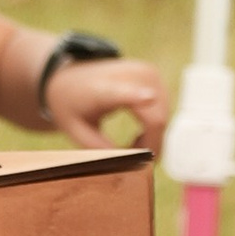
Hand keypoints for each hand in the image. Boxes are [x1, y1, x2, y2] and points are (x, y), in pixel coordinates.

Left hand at [44, 55, 169, 156]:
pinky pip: (163, 111)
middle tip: (131, 158)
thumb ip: (100, 148)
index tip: (149, 98)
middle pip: (155, 120)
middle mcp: (129, 76)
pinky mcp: (155, 76)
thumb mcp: (77, 131)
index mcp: (102, 90)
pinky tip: (138, 134)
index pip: (120, 92)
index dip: (136, 97)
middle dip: (149, 146)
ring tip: (129, 145)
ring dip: (152, 138)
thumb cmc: (72, 105)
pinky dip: (155, 128)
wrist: (71, 77)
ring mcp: (146, 73)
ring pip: (163, 118)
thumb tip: (128, 162)